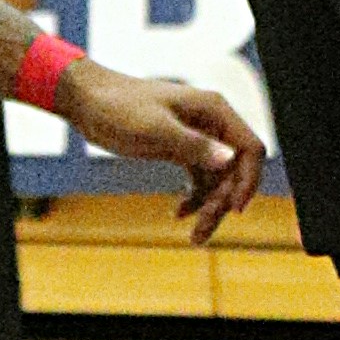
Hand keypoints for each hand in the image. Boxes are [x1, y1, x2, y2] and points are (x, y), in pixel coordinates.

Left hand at [56, 58, 266, 235]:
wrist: (89, 102)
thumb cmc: (119, 108)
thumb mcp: (155, 129)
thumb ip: (193, 145)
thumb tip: (229, 160)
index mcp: (214, 110)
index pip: (250, 148)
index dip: (248, 181)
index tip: (233, 210)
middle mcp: (212, 123)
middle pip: (235, 170)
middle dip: (222, 202)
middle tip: (200, 231)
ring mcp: (198, 136)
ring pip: (217, 179)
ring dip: (209, 207)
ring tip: (194, 236)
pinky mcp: (181, 148)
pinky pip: (199, 178)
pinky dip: (194, 198)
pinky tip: (178, 213)